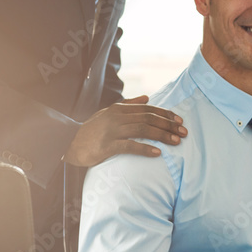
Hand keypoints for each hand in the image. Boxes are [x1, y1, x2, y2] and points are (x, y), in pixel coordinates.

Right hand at [64, 95, 186, 166]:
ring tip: (176, 142)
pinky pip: (129, 146)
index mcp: (119, 109)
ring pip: (142, 130)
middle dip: (168, 125)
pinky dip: (145, 149)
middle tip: (184, 132)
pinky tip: (157, 153)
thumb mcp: (109, 113)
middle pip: (148, 119)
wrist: (68, 143)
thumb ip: (129, 104)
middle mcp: (117, 117)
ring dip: (162, 136)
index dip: (166, 114)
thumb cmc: (91, 130)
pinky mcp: (106, 146)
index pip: (148, 109)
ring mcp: (111, 131)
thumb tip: (147, 97)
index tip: (180, 120)